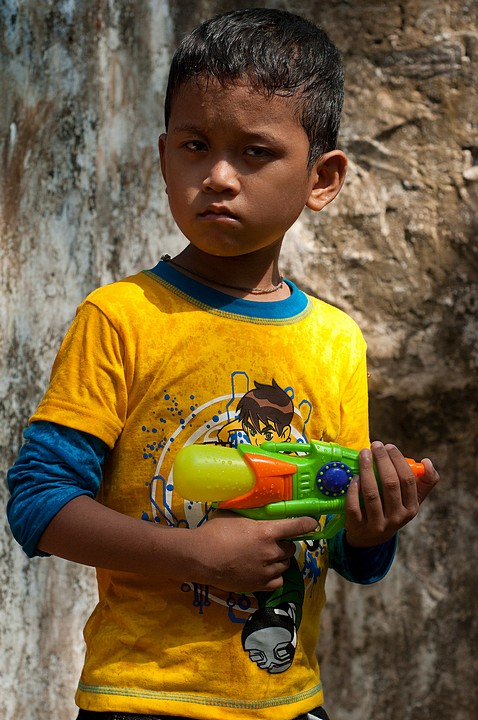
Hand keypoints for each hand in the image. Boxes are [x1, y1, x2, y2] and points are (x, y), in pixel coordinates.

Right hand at [189, 511, 316, 592]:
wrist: (200, 557)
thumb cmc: (214, 532)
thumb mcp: (233, 515)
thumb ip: (250, 514)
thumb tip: (255, 508)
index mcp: (267, 532)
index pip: (297, 526)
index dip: (308, 524)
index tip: (313, 523)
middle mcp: (271, 552)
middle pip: (290, 548)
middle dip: (285, 544)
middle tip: (273, 541)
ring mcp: (266, 571)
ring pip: (285, 564)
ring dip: (280, 559)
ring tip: (266, 556)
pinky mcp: (259, 585)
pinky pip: (278, 581)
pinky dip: (275, 575)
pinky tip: (265, 571)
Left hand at [344, 441, 439, 547]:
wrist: (371, 537)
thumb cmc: (392, 509)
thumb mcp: (411, 500)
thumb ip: (423, 481)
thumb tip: (427, 462)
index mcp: (411, 508)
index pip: (408, 480)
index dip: (398, 460)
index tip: (389, 446)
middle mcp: (396, 518)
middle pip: (390, 484)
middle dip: (383, 460)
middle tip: (375, 445)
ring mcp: (377, 524)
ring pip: (371, 494)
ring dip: (367, 470)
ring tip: (364, 454)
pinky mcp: (358, 527)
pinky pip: (354, 506)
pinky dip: (353, 490)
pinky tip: (353, 477)